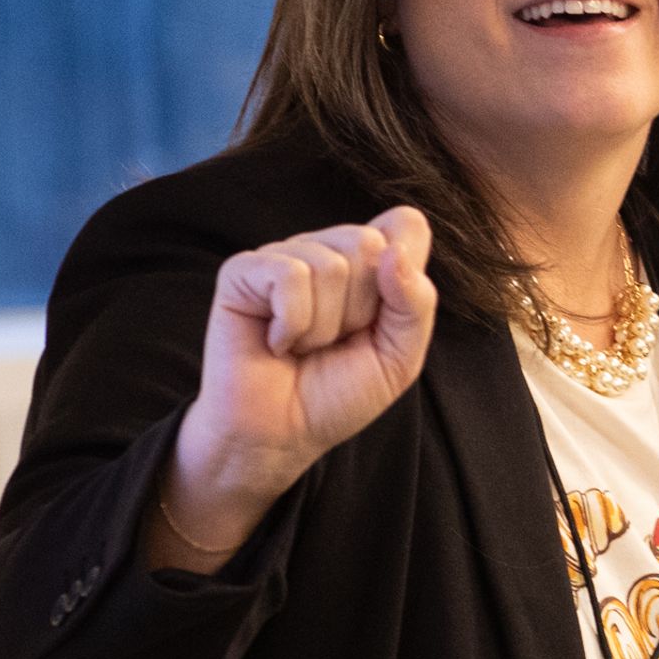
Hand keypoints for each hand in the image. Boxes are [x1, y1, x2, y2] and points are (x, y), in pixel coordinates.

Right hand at [161, 209, 437, 564]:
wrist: (281, 434)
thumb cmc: (337, 394)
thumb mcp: (400, 357)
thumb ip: (415, 303)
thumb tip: (394, 253)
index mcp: (370, 263)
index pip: (406, 225)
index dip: (405, 268)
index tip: (382, 317)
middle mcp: (327, 250)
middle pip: (369, 243)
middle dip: (360, 310)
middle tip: (335, 341)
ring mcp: (284, 256)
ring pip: (330, 265)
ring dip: (323, 326)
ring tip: (304, 345)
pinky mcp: (243, 271)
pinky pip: (288, 276)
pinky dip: (292, 323)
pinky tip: (277, 341)